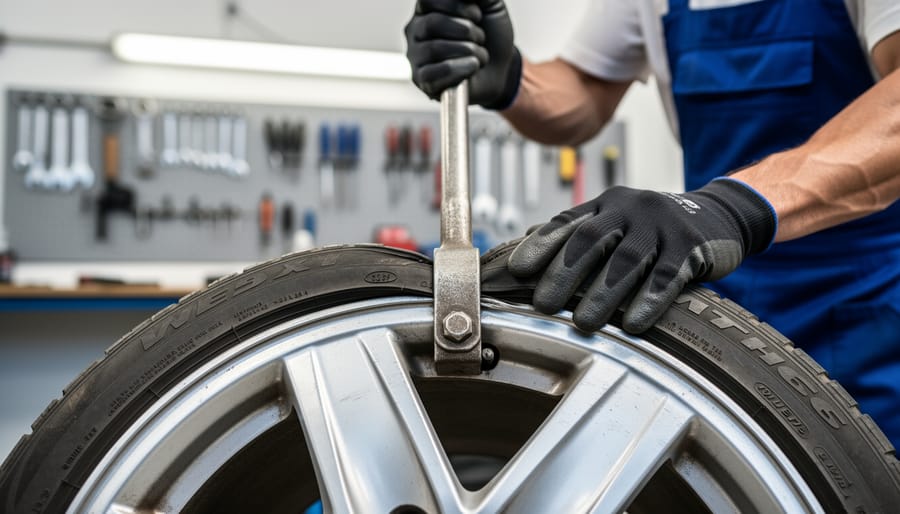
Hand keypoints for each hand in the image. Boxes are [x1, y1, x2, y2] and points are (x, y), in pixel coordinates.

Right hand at [404, 0, 521, 108]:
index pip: (428, 0)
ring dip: (468, 50)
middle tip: (480, 37)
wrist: (499, 71)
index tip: (478, 15)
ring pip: (434, 49)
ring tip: (480, 56)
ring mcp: (416, 57)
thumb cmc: (490, 38)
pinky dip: (459, 69)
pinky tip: (472, 67)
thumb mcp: (491, 7)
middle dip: (466, 30)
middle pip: (432, 23)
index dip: (457, 6)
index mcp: (428, 10)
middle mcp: (416, 31)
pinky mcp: (422, 81)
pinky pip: (432, 74)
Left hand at [507, 178, 776, 332]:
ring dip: (602, 295)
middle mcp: (630, 209)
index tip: (517, 271)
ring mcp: (661, 225)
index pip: (567, 223)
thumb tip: (522, 249)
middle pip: (590, 240)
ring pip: (626, 261)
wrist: (720, 216)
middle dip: (563, 274)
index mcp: (606, 204)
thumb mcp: (617, 222)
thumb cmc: (653, 230)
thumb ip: (577, 234)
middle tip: (543, 305)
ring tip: (582, 324)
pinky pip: (667, 276)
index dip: (540, 246)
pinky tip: (634, 325)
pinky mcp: (692, 246)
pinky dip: (648, 302)